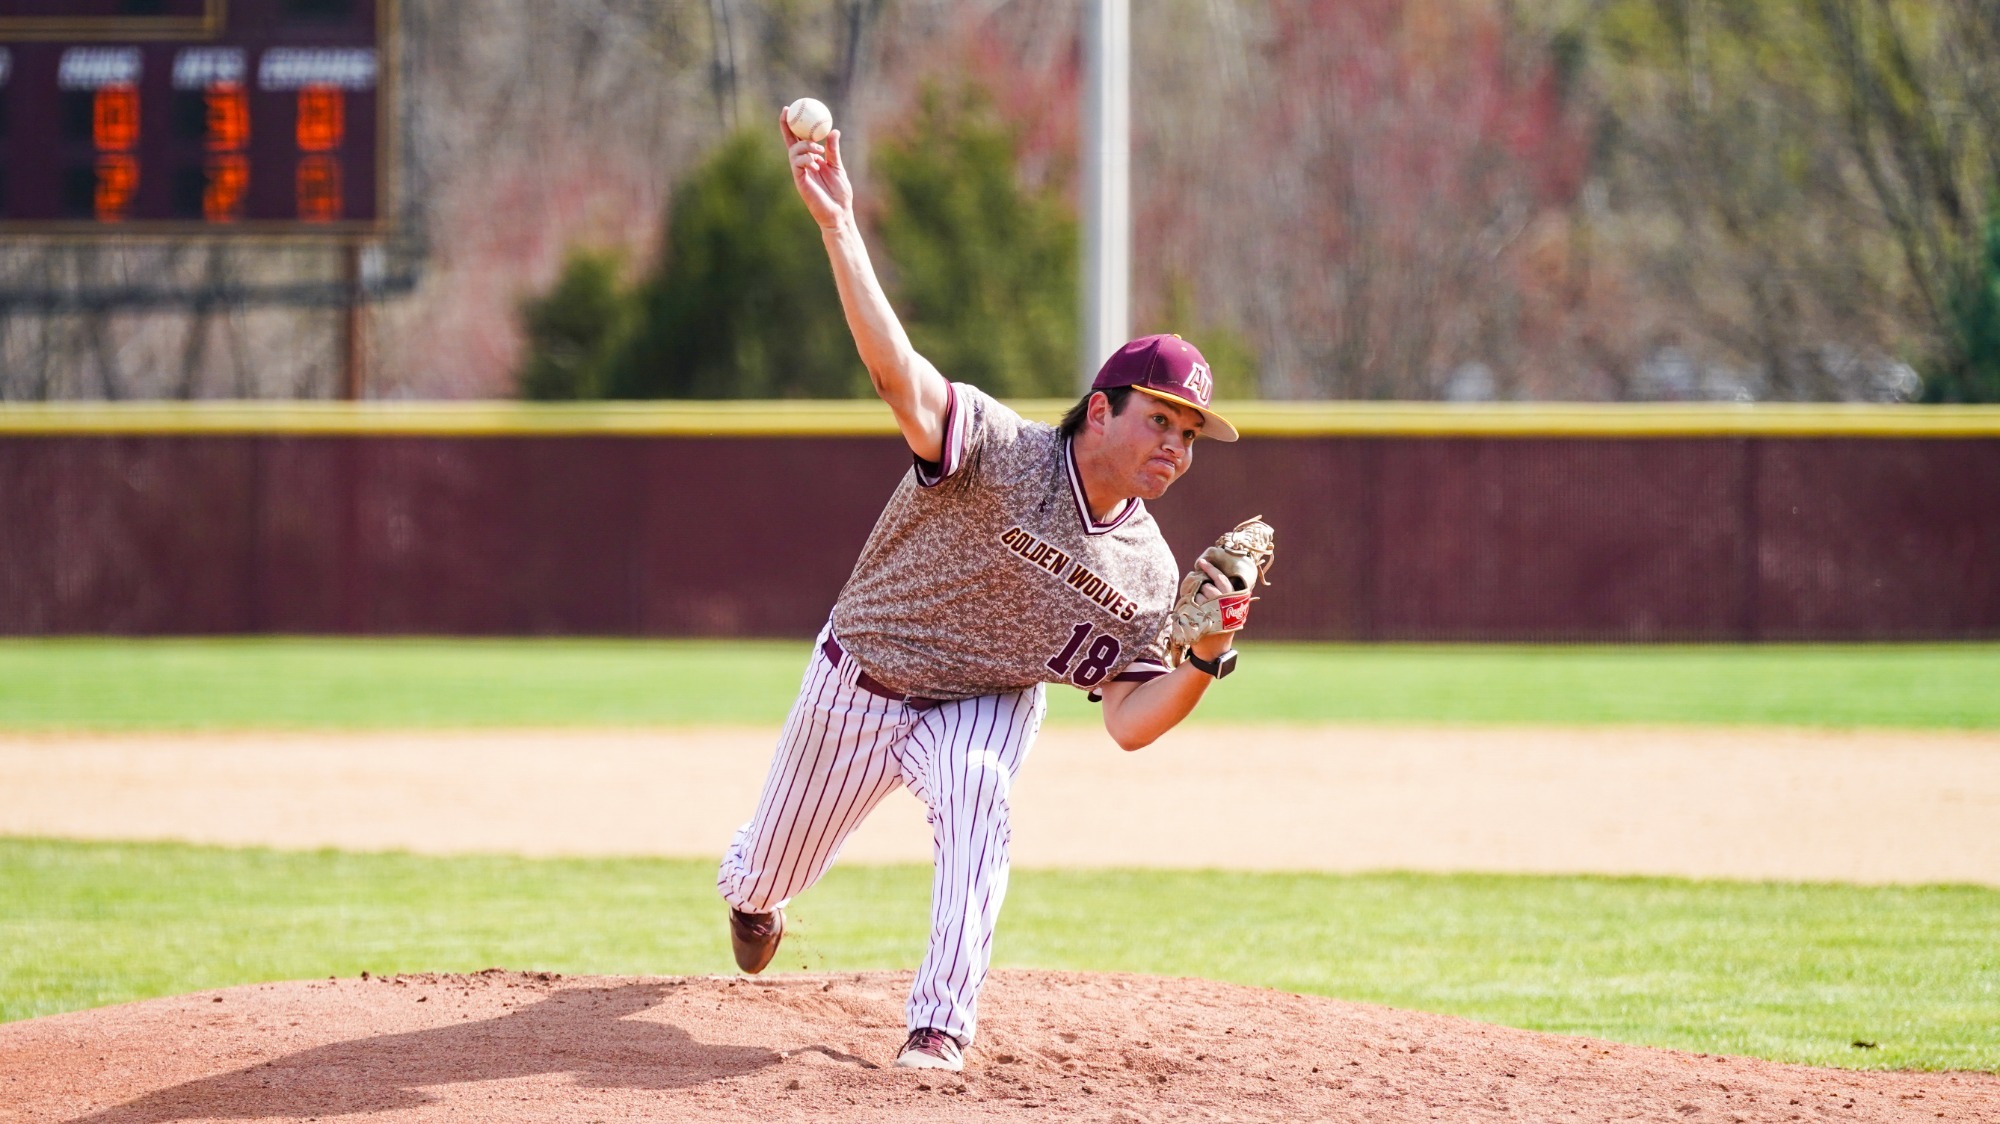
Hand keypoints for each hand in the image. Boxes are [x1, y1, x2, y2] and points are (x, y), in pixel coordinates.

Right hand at [780, 107, 852, 231]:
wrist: (840, 212)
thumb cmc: (839, 193)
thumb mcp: (837, 166)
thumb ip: (833, 150)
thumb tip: (833, 131)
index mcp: (811, 159)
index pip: (799, 139)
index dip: (793, 125)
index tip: (791, 109)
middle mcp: (802, 164)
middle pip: (790, 142)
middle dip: (785, 126)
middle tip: (788, 112)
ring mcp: (800, 173)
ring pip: (793, 151)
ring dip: (805, 146)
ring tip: (818, 151)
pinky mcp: (800, 182)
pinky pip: (797, 165)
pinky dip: (806, 160)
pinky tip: (816, 163)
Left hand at [1189, 558, 1236, 660]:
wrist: (1214, 651)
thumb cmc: (1220, 627)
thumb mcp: (1228, 610)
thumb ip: (1224, 595)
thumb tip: (1209, 576)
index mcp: (1234, 600)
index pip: (1222, 579)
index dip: (1211, 569)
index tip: (1202, 561)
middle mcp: (1226, 605)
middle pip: (1209, 587)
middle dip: (1203, 588)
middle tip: (1201, 594)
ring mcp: (1215, 613)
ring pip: (1201, 594)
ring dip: (1197, 597)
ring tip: (1200, 608)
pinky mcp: (1205, 620)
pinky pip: (1194, 605)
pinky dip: (1190, 606)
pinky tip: (1194, 611)